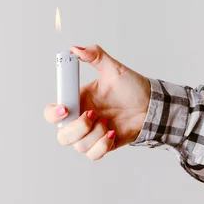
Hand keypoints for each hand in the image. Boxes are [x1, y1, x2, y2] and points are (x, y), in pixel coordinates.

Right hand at [44, 45, 150, 160]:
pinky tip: (113, 132)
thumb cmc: (131, 87)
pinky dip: (102, 145)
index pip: (52, 113)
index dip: (54, 114)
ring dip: (94, 134)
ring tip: (108, 122)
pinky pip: (93, 154)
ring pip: (78, 146)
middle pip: (62, 136)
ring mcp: (92, 134)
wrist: (150, 105)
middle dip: (76, 128)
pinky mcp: (103, 146)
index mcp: (78, 101)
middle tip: (93, 115)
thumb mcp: (113, 68)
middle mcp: (81, 120)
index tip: (66, 108)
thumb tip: (75, 49)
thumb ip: (95, 55)